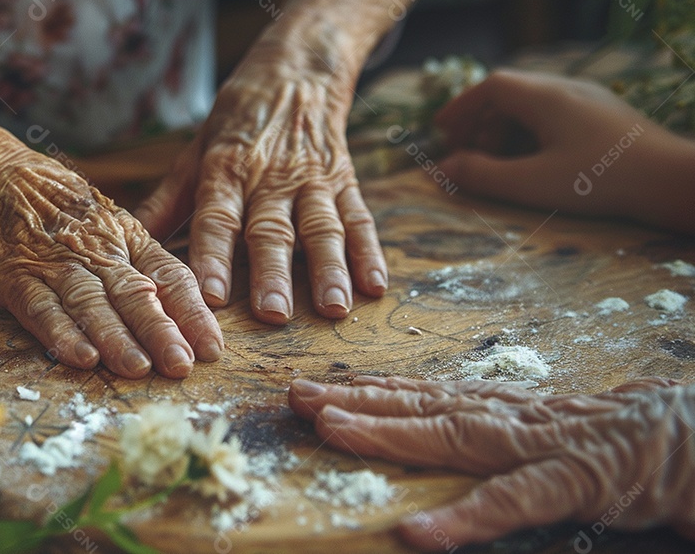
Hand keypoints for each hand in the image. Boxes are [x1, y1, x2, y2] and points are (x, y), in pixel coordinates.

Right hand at [0, 142, 222, 378]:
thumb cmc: (63, 209)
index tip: (213, 347)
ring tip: (138, 367)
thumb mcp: (112, 224)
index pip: (169, 276)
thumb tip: (193, 309)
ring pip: (91, 302)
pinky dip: (62, 333)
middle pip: (135, 292)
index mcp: (128, 238)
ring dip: (116, 337)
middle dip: (160, 330)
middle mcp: (97, 252)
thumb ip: (145, 263)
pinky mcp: (16, 277)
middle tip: (182, 364)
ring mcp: (55, 264)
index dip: (193, 312)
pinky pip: (42, 307)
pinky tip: (82, 357)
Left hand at [136, 60, 386, 324]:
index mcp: (226, 170)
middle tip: (274, 315)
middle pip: (272, 229)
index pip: (217, 217)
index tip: (211, 295)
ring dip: (329, 269)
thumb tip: (125, 240)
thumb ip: (166, 203)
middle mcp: (270, 177)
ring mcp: (312, 180)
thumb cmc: (235, 122)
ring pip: (322, 227)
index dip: (214, 256)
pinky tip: (376, 285)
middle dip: (273, 273)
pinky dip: (369, 253)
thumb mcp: (194, 153)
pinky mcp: (344, 181)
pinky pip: (359, 218)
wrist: (295, 71)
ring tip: (334, 308)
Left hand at [289, 375, 694, 549]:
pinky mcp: (577, 482)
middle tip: (296, 395)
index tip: (314, 387)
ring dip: (388, 434)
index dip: (365, 391)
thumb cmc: (624, 439)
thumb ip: (498, 430)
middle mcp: (511, 418)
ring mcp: (542, 446)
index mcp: (504, 408)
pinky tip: (418, 534)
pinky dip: (465, 517)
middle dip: (355, 400)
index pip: (423, 395)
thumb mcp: (549, 430)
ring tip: (331, 430)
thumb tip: (444, 423)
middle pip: (421, 406)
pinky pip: (515, 502)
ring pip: (452, 437)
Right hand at [434, 69, 691, 222]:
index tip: (442, 129)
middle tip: (467, 154)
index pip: (490, 86)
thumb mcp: (531, 182)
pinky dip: (533, 132)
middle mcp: (566, 88)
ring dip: (507, 130)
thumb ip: (481, 176)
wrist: (670, 179)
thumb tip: (439, 170)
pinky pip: (558, 113)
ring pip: (535, 104)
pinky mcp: (607, 116)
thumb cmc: (600, 180)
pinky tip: (537, 161)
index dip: (461, 106)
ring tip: (499, 163)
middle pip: (510, 93)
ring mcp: (590, 99)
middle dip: (481, 122)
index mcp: (543, 96)